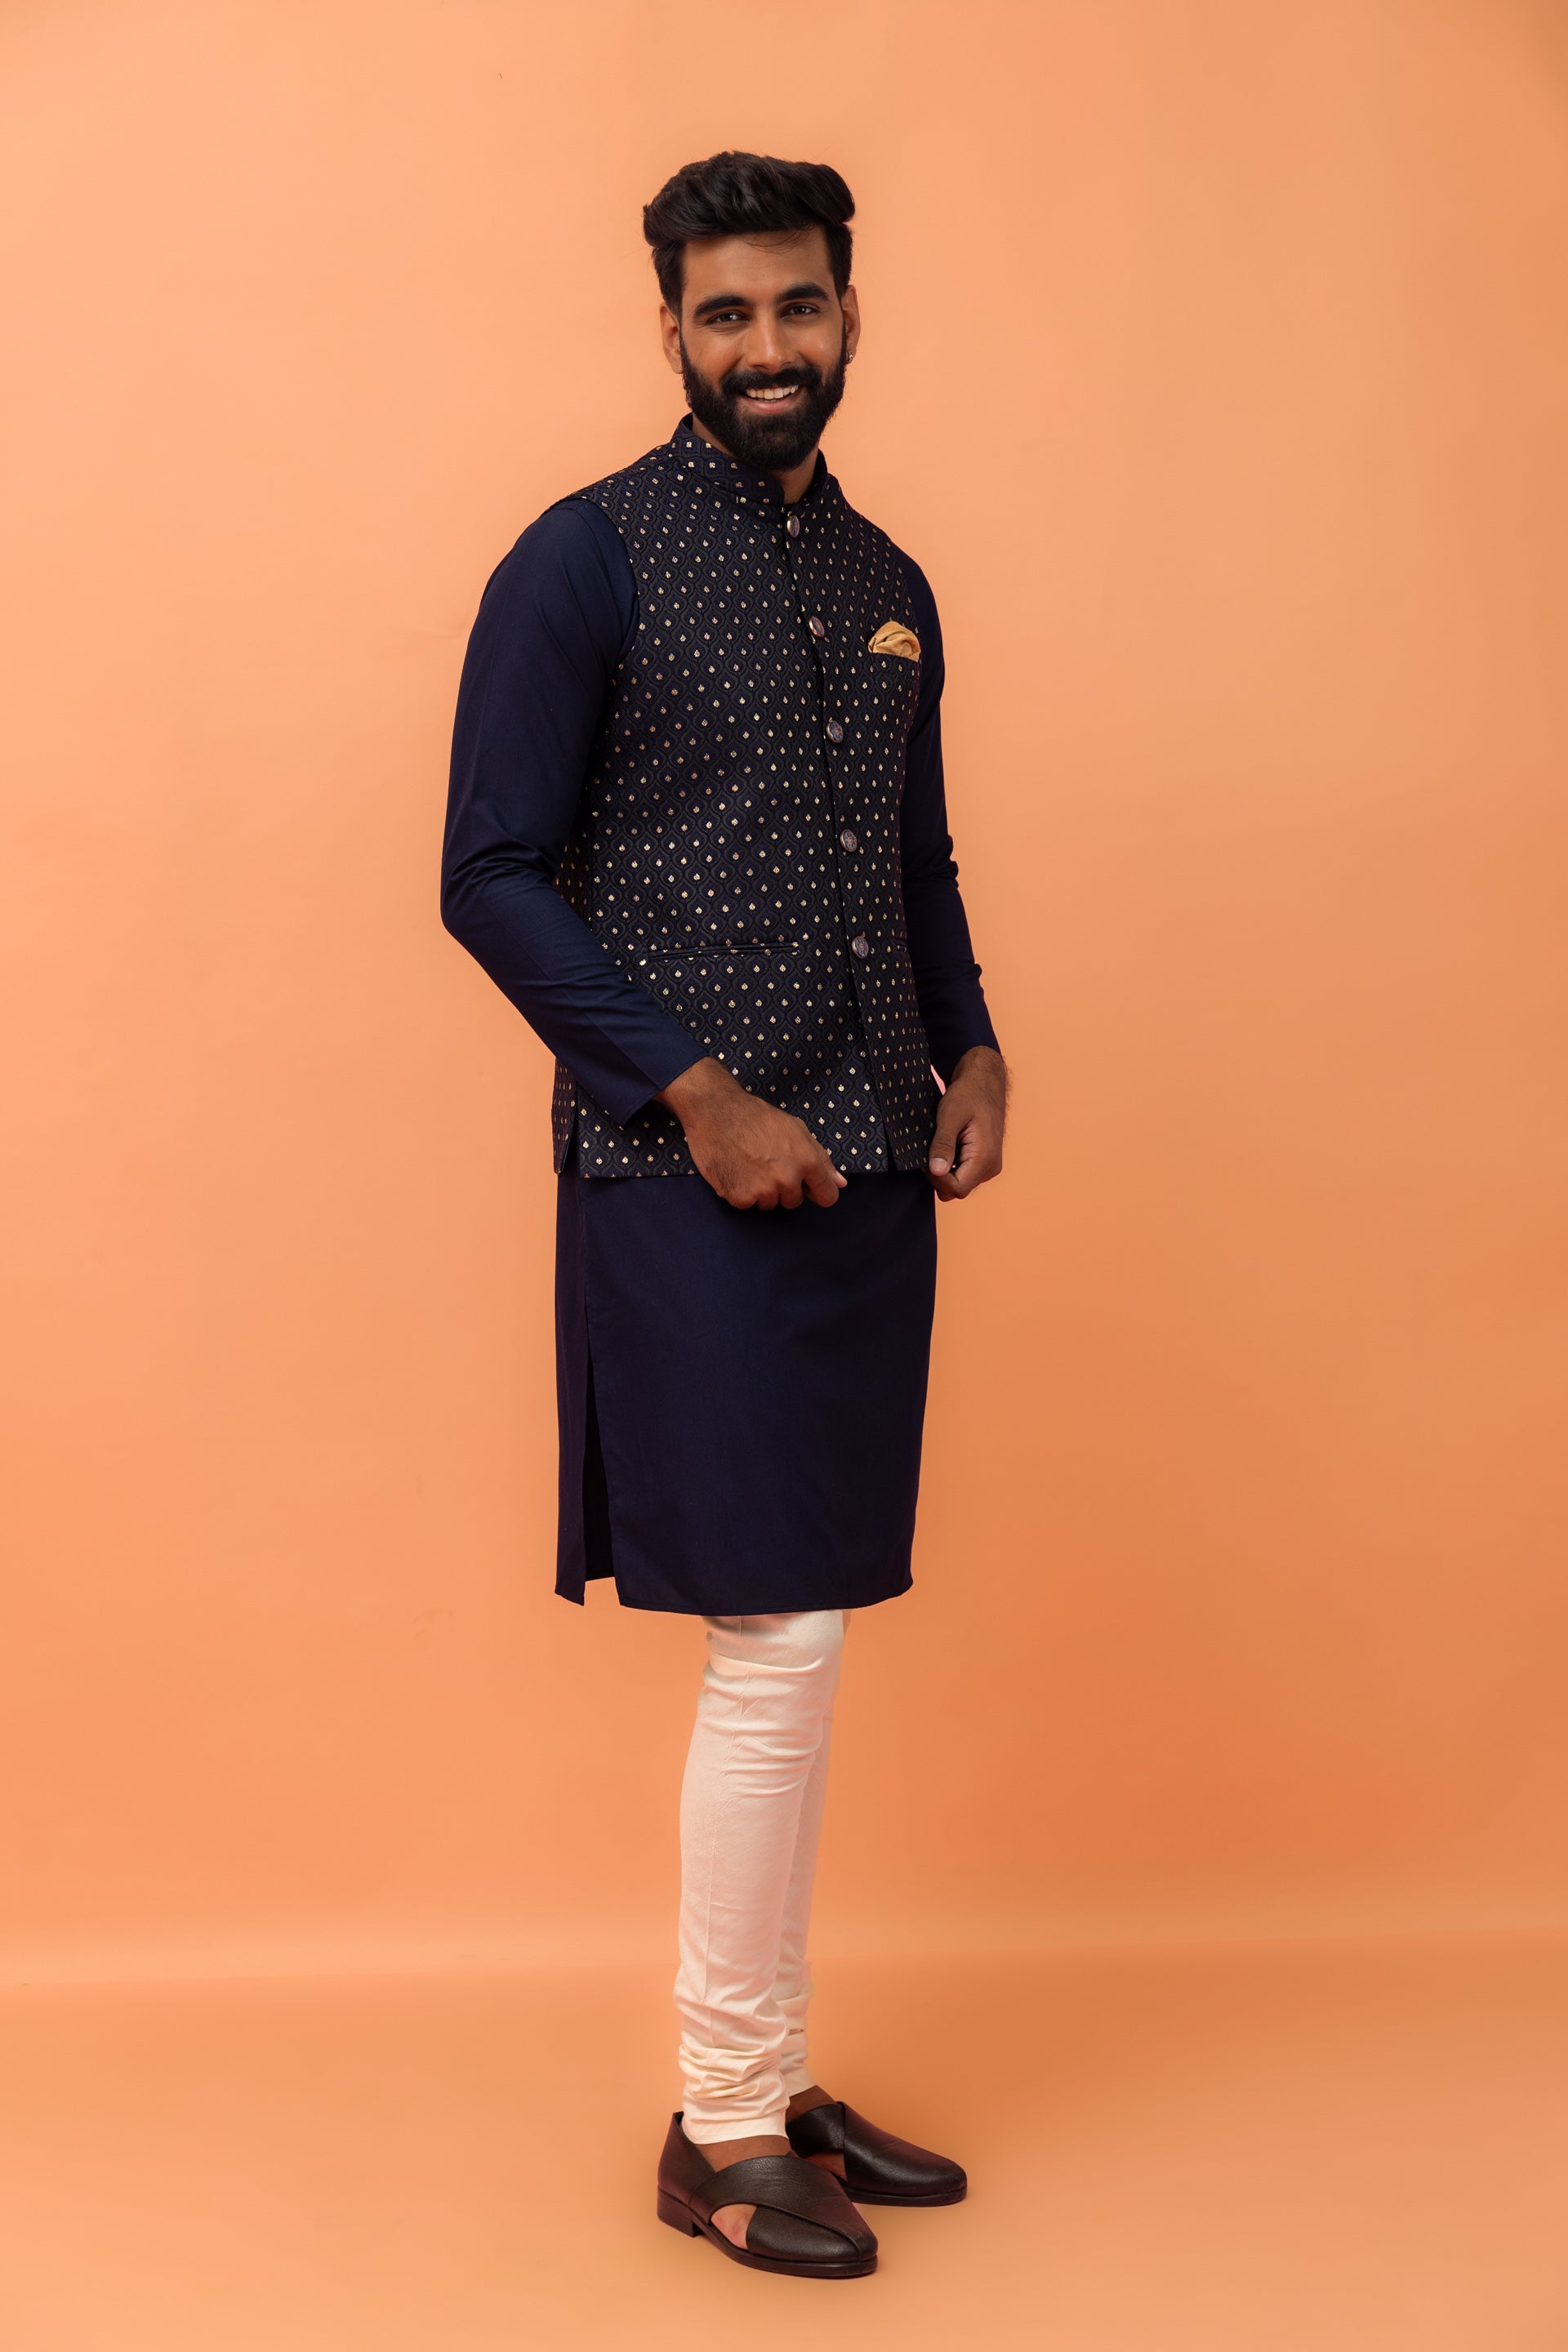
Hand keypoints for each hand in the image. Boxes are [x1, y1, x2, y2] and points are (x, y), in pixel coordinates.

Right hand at [657, 1058, 847, 1208]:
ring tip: (748, 1165)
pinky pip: (747, 1205)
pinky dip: (740, 1192)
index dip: (816, 1191)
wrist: (716, 1111)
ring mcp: (763, 1190)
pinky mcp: (740, 1197)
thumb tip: (841, 1184)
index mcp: (807, 1161)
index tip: (806, 1185)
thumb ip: (821, 1159)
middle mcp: (788, 1179)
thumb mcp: (796, 1130)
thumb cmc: (757, 1117)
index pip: (827, 1196)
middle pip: (794, 1202)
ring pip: (770, 1204)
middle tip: (766, 1162)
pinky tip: (735, 1170)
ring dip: (761, 1191)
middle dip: (783, 1187)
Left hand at [928, 1046, 1006, 1200]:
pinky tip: (945, 1147)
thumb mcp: (950, 1116)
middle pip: (957, 1189)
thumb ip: (943, 1145)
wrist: (984, 1082)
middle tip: (928, 1151)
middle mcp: (991, 1167)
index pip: (957, 1189)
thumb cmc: (968, 1095)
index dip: (936, 1179)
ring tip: (939, 1145)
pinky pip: (963, 1175)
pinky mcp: (984, 1162)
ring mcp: (989, 1166)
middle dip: (938, 1176)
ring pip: (959, 1184)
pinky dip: (950, 1166)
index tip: (924, 1160)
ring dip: (943, 1171)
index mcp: (985, 1158)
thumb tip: (936, 1171)